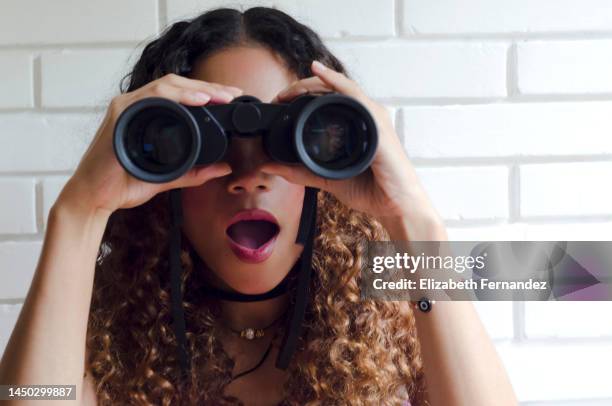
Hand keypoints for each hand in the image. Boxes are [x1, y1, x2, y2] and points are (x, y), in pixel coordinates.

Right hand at [57, 74, 242, 216]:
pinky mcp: (120, 115)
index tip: (230, 98)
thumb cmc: (122, 185)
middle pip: (177, 85)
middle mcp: (136, 107)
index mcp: (147, 116)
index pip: (181, 95)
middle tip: (232, 94)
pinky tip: (198, 101)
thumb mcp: (169, 176)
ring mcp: (127, 108)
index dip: (208, 93)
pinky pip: (152, 97)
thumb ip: (194, 172)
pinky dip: (177, 96)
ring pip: (167, 85)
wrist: (94, 199)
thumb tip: (223, 168)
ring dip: (197, 88)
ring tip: (221, 96)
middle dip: (208, 87)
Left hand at [263, 60, 440, 224]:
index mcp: (356, 126)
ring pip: (341, 88)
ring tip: (292, 88)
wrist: (395, 206)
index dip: (303, 96)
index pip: (329, 100)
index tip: (281, 102)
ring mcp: (372, 117)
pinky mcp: (377, 123)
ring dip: (315, 82)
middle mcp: (366, 117)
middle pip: (333, 90)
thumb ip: (300, 171)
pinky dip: (336, 81)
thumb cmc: (371, 191)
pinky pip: (354, 95)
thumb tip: (270, 167)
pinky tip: (320, 72)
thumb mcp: (326, 178)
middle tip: (281, 95)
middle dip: (303, 87)